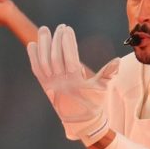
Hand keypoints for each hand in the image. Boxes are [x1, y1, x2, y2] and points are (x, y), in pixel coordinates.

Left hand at [26, 25, 111, 142]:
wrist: (80, 122)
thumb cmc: (94, 103)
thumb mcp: (103, 89)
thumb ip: (108, 74)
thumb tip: (117, 61)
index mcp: (76, 83)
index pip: (70, 58)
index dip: (68, 43)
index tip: (68, 28)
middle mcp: (61, 83)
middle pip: (55, 58)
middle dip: (56, 40)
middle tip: (59, 26)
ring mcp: (51, 85)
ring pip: (43, 62)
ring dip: (43, 45)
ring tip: (44, 30)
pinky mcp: (45, 86)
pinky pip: (36, 70)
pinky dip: (33, 57)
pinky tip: (32, 44)